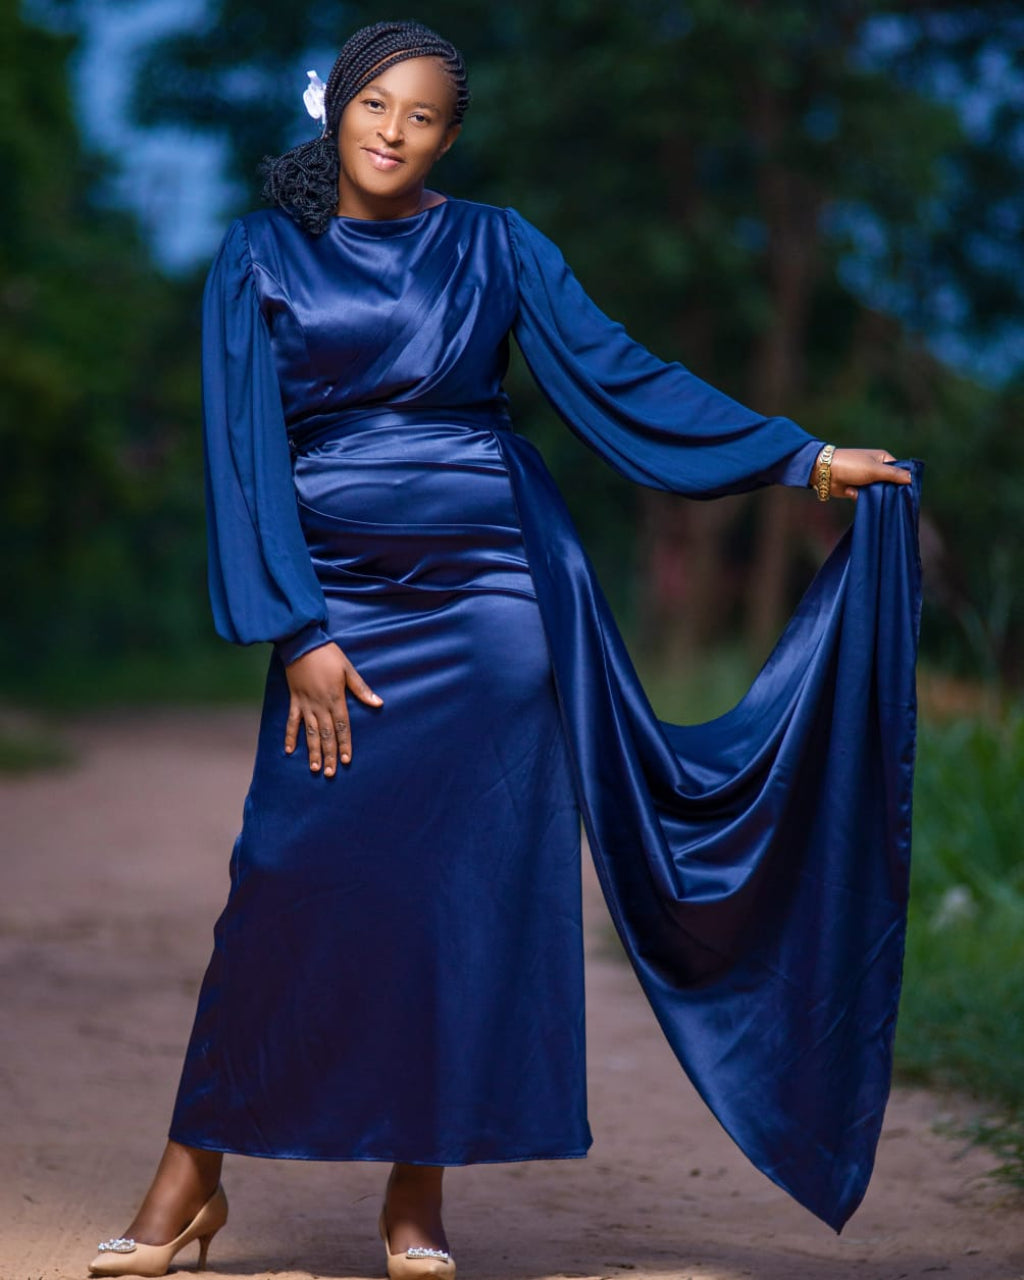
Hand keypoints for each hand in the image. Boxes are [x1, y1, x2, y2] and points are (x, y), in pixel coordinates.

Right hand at [282, 641, 382, 775]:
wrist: (302, 643)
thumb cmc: (328, 654)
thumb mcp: (348, 669)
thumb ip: (362, 689)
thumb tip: (379, 703)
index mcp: (335, 698)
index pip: (342, 726)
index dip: (345, 744)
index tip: (346, 760)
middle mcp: (320, 705)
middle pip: (326, 734)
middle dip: (328, 755)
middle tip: (329, 773)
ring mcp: (305, 704)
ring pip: (310, 732)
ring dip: (312, 751)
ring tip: (314, 768)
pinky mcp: (294, 700)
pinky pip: (291, 721)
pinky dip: (289, 736)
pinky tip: (288, 750)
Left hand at [817, 447, 911, 500]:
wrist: (824, 472)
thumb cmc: (851, 465)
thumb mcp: (875, 469)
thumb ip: (893, 475)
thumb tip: (912, 478)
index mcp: (883, 459)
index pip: (899, 471)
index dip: (904, 481)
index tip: (910, 493)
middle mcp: (876, 468)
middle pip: (890, 483)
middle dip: (890, 492)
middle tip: (897, 503)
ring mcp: (867, 480)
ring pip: (878, 492)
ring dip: (877, 497)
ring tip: (882, 504)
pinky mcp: (857, 489)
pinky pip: (867, 497)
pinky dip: (865, 499)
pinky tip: (864, 501)